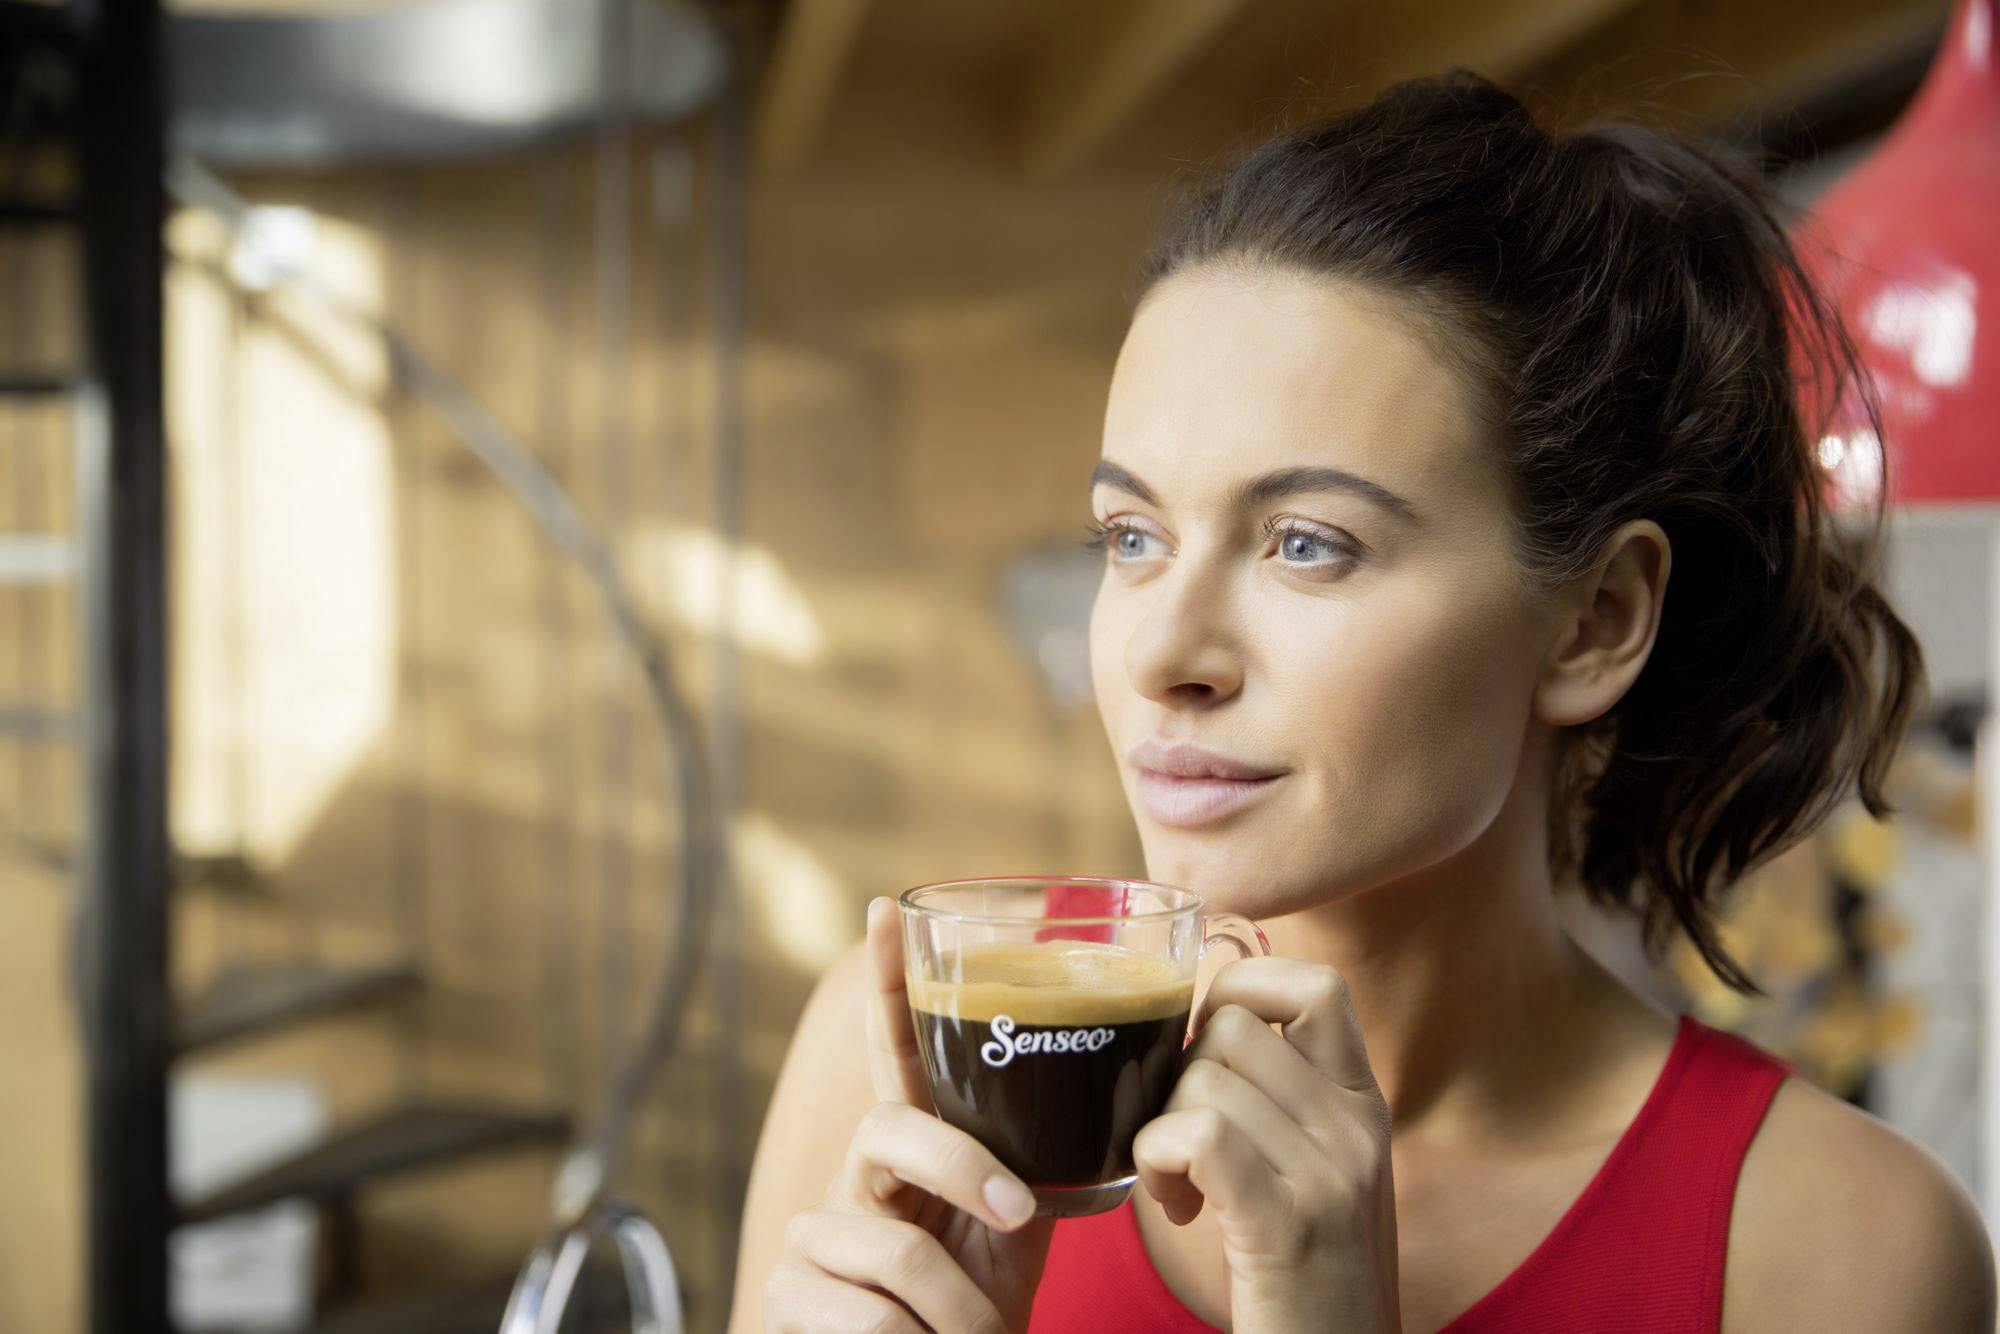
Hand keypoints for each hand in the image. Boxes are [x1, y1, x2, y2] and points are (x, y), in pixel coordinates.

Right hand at [764, 897, 1056, 1331]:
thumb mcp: (1021, 1226)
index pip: (896, 1054)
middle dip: (965, 1172)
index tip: (887, 908)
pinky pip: (869, 1315)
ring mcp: (812, 1229)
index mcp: (911, 1147)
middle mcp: (853, 1173)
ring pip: (897, 1251)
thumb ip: (1043, 1162)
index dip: (890, 982)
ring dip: (960, 1310)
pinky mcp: (787, 1293)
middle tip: (1015, 1215)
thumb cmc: (982, 1304)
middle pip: (892, 1128)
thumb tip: (1121, 1105)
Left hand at [1133, 957, 1400, 1333]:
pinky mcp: (1285, 1225)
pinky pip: (1197, 1135)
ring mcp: (1327, 1175)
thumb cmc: (1308, 1278)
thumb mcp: (1319, 1172)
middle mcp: (1356, 1128)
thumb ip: (1282, 1100)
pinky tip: (1175, 1204)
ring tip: (1178, 1189)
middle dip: (1179, 1075)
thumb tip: (1197, 1030)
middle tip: (1182, 1145)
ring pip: (1202, 1078)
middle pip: (1231, 1027)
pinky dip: (1157, 1158)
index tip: (1206, 1048)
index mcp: (1364, 1105)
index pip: (1315, 984)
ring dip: (1160, 1131)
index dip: (1241, 989)